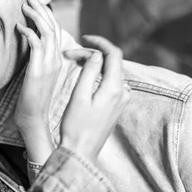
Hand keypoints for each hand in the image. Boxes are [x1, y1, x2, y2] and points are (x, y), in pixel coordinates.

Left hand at [14, 0, 62, 163]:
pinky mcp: (39, 69)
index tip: (33, 2)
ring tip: (24, 2)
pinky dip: (28, 31)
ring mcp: (49, 63)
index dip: (45, 14)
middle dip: (40, 7)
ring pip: (47, 30)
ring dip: (36, 14)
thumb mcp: (34, 75)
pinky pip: (36, 43)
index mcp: (56, 60)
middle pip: (52, 25)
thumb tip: (26, 46)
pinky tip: (18, 26)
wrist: (33, 120)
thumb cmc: (31, 101)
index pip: (54, 30)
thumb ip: (34, 60)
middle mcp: (56, 59)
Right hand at [60, 35, 129, 162]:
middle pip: (111, 62)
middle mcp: (122, 93)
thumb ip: (89, 71)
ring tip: (74, 62)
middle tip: (70, 54)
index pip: (114, 54)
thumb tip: (96, 54)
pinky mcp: (116, 107)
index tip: (83, 38)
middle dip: (92, 54)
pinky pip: (110, 83)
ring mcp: (121, 100)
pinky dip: (98, 75)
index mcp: (114, 88)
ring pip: (110, 72)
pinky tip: (84, 76)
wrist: (81, 153)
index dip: (100, 42)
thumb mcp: (79, 96)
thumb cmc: (76, 127)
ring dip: (94, 64)